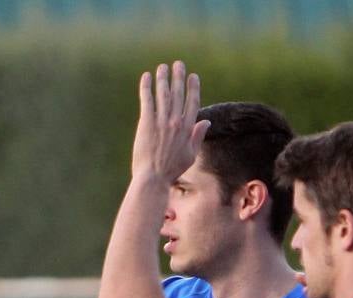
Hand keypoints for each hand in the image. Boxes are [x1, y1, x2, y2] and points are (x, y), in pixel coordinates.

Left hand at [133, 61, 209, 182]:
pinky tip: (146, 77)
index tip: (192, 76)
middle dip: (178, 77)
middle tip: (177, 64)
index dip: (193, 88)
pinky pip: (147, 100)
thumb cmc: (171, 170)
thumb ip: (198, 136)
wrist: (154, 178)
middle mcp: (176, 122)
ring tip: (162, 67)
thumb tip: (206, 122)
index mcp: (187, 129)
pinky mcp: (146, 123)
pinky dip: (146, 87)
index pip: (193, 103)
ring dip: (163, 78)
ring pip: (163, 94)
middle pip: (178, 94)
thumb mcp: (190, 155)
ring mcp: (161, 122)